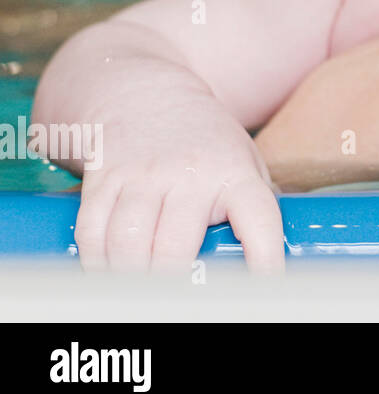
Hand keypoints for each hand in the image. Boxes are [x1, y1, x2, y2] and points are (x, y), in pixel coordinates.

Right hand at [74, 90, 283, 274]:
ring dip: (130, 278)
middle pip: (176, 248)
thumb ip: (254, 205)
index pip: (258, 218)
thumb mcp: (243, 161)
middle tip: (177, 299)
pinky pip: (92, 232)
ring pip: (129, 245)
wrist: (148, 94)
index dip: (264, 256)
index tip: (267, 284)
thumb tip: (270, 256)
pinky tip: (107, 271)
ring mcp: (143, 175)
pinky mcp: (104, 177)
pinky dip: (96, 261)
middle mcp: (189, 174)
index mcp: (234, 174)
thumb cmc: (205, 142)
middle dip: (174, 285)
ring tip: (140, 291)